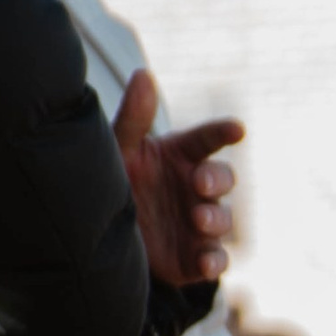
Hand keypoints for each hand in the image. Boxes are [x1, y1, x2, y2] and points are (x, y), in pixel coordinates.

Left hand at [114, 66, 239, 287]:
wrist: (99, 241)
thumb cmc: (115, 183)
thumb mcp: (119, 151)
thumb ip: (133, 117)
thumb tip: (144, 74)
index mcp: (181, 156)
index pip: (209, 139)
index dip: (224, 132)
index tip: (237, 129)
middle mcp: (196, 188)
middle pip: (223, 177)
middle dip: (218, 178)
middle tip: (200, 182)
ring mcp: (198, 224)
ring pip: (223, 218)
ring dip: (216, 218)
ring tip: (198, 219)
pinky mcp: (194, 258)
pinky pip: (217, 259)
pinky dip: (215, 260)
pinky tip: (204, 260)